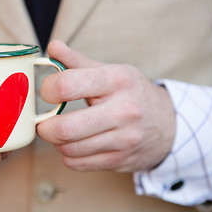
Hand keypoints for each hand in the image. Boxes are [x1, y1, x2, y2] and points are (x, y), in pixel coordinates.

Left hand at [37, 40, 175, 171]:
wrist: (168, 124)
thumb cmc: (131, 93)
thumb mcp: (111, 72)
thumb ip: (77, 61)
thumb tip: (52, 47)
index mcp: (117, 81)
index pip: (67, 86)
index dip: (48, 90)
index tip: (48, 93)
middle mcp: (123, 111)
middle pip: (65, 128)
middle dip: (44, 127)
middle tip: (42, 122)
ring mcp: (123, 140)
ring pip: (69, 149)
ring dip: (56, 142)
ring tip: (59, 132)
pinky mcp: (119, 160)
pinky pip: (78, 163)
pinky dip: (68, 155)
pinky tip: (74, 144)